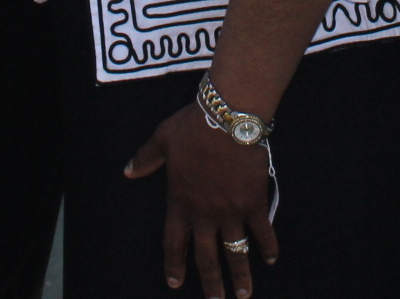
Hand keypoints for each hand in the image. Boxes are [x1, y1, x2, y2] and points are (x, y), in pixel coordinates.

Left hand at [124, 102, 280, 297]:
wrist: (228, 118)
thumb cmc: (193, 127)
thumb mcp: (162, 139)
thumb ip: (146, 159)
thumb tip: (128, 171)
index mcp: (179, 203)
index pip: (174, 243)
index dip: (174, 265)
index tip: (175, 283)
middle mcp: (205, 214)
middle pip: (207, 257)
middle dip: (211, 283)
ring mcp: (231, 211)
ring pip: (235, 251)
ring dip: (240, 275)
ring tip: (243, 294)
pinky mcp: (254, 202)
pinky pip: (262, 230)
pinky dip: (268, 246)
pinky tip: (271, 259)